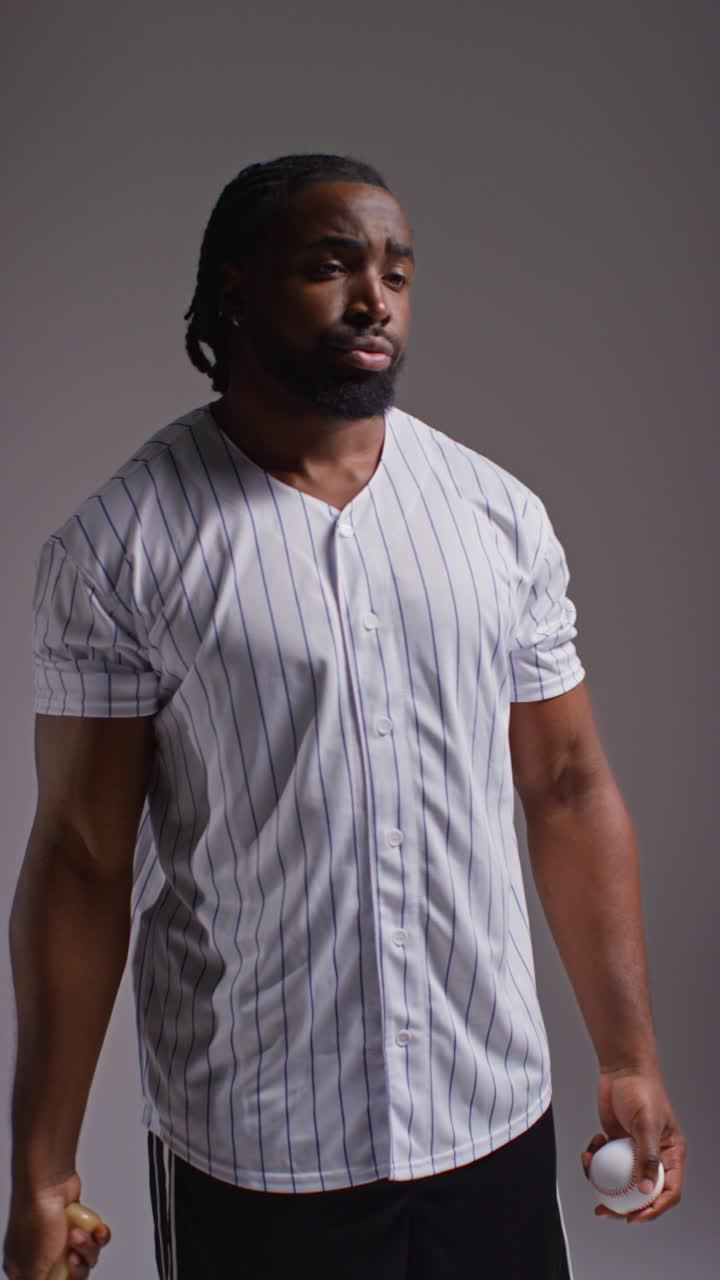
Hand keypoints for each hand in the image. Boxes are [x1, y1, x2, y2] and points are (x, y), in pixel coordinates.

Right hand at [3, 1174, 110, 1279]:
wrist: (49, 1182)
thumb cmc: (37, 1220)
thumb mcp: (35, 1269)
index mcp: (24, 1270)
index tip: (68, 1274)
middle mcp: (41, 1254)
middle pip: (71, 1275)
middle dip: (78, 1266)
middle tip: (73, 1254)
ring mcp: (59, 1237)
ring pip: (85, 1256)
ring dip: (87, 1246)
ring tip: (77, 1232)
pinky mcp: (75, 1222)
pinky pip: (94, 1237)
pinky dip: (98, 1235)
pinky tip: (97, 1229)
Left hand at [581, 1067, 685, 1220]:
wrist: (622, 1068)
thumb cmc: (642, 1091)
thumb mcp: (646, 1124)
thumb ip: (647, 1157)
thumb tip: (645, 1190)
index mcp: (671, 1154)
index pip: (669, 1191)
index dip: (654, 1209)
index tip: (634, 1217)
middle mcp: (654, 1155)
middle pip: (642, 1191)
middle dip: (623, 1204)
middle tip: (604, 1211)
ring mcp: (634, 1149)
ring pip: (619, 1177)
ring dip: (602, 1178)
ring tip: (587, 1165)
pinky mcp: (616, 1141)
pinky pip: (605, 1160)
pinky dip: (595, 1157)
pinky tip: (592, 1142)